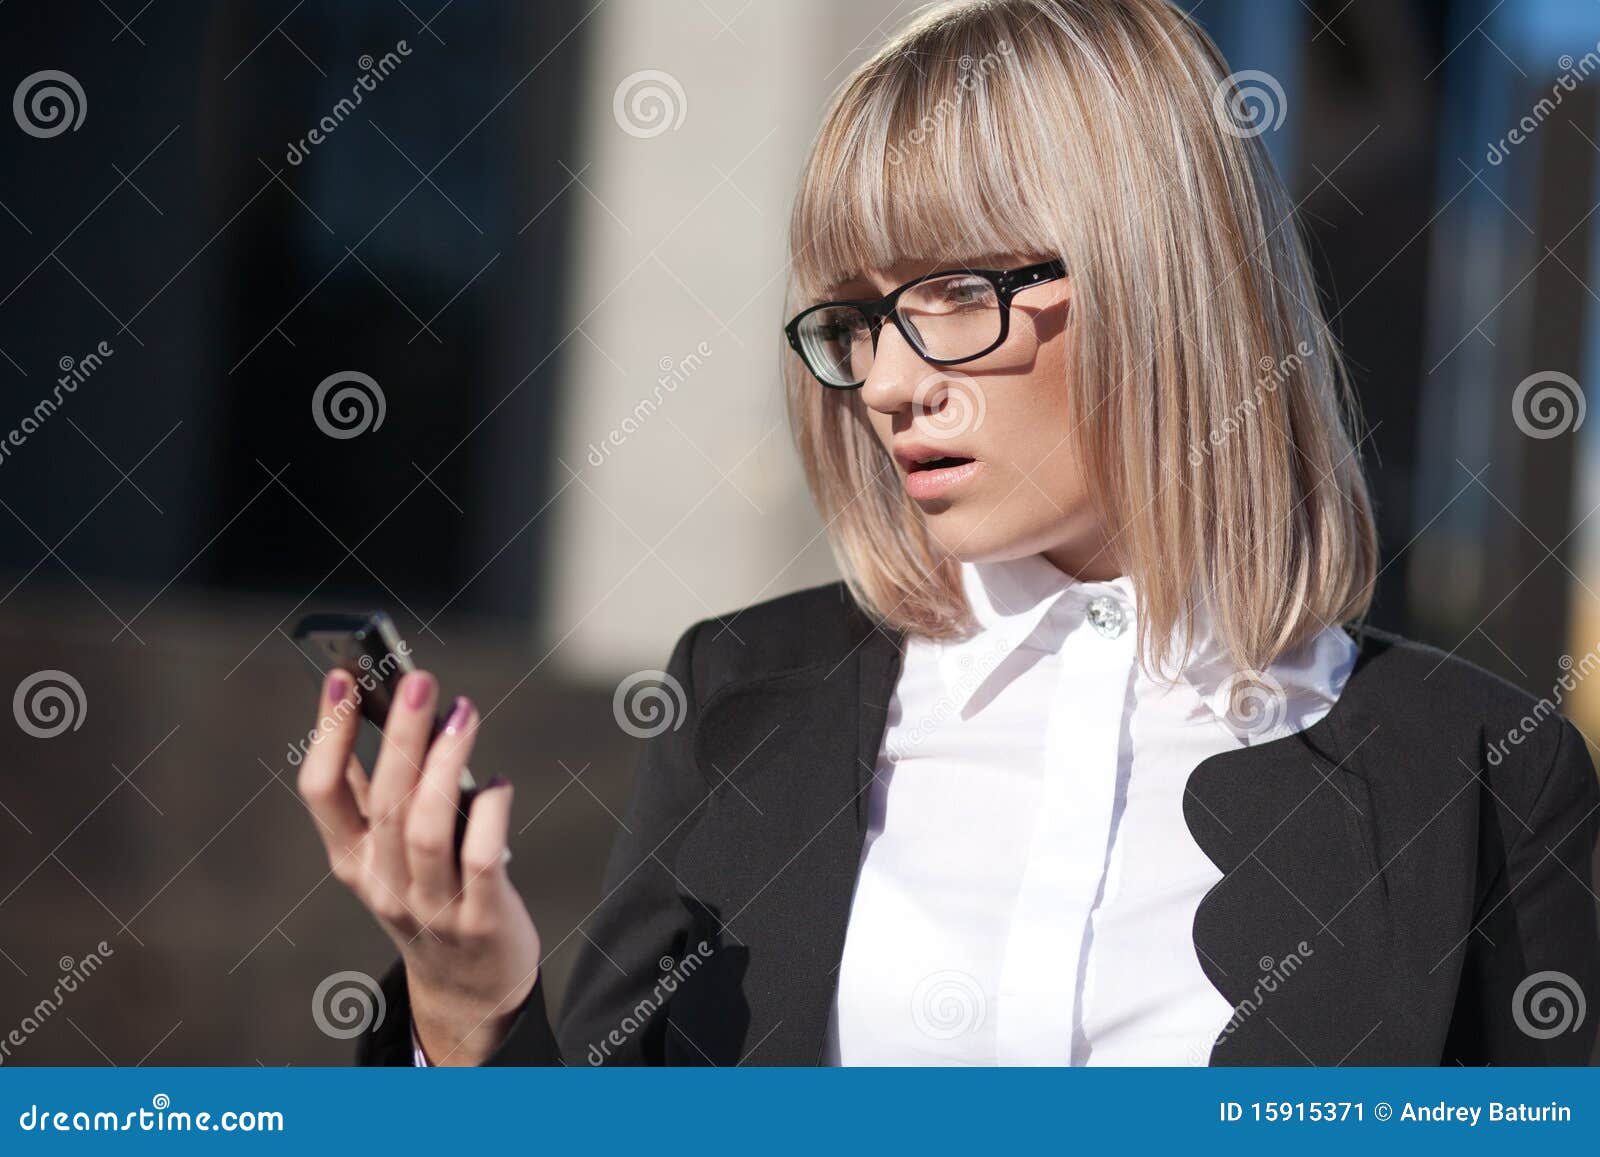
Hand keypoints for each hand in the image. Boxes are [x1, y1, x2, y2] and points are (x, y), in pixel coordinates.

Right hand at [297, 668, 540, 1065]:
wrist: (469, 987)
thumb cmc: (429, 894)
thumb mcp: (387, 851)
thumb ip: (378, 792)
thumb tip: (380, 706)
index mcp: (350, 859)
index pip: (321, 791)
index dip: (328, 732)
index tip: (343, 676)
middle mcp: (382, 884)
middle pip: (384, 800)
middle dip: (400, 734)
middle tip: (420, 680)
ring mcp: (431, 907)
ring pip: (427, 828)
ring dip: (445, 764)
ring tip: (463, 714)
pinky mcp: (481, 920)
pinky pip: (481, 860)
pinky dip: (490, 814)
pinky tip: (498, 783)